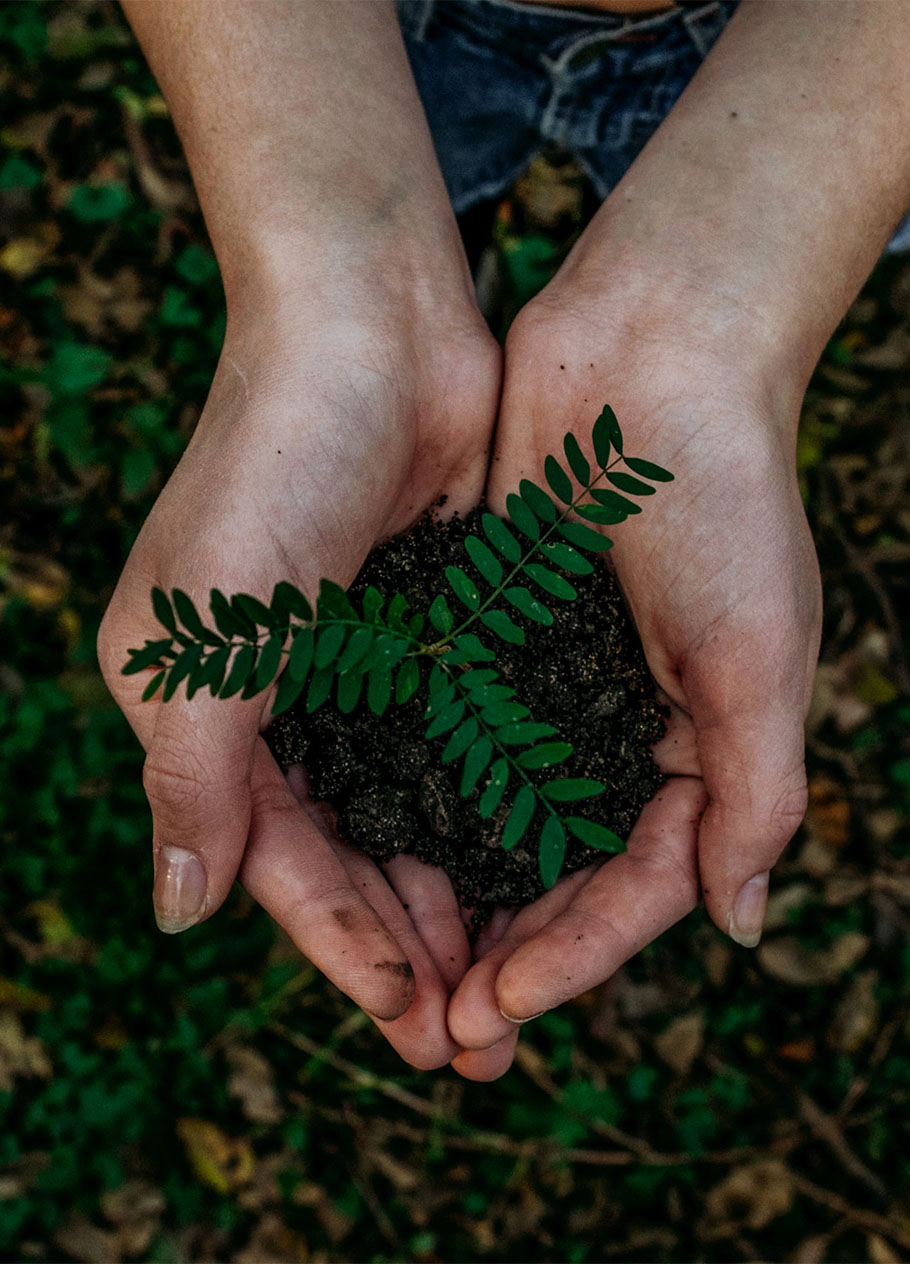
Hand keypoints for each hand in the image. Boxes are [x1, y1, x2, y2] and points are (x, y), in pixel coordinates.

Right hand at [98, 291, 500, 1068]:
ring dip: (453, 896)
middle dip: (405, 945)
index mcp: (203, 707)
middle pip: (345, 853)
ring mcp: (359, 667)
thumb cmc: (272, 465)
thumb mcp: (207, 632)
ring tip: (509, 981)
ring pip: (409, 814)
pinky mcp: (430, 633)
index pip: (274, 857)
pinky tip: (533, 869)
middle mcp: (277, 699)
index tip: (411, 1017)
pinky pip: (460, 747)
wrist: (370, 327)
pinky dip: (487, 811)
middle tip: (474, 1038)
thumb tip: (179, 914)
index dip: (339, 943)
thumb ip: (193, 777)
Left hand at [446, 282, 821, 1075]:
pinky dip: (415, 794)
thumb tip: (739, 925)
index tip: (500, 1006)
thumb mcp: (761, 656)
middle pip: (558, 871)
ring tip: (398, 970)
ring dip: (452, 895)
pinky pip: (447, 734)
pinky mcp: (486, 635)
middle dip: (506, 951)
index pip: (637, 885)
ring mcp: (547, 685)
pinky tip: (368, 846)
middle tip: (441, 1031)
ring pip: (492, 818)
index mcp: (697, 747)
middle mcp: (617, 729)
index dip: (576, 955)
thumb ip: (756, 793)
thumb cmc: (724, 500)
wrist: (651, 355)